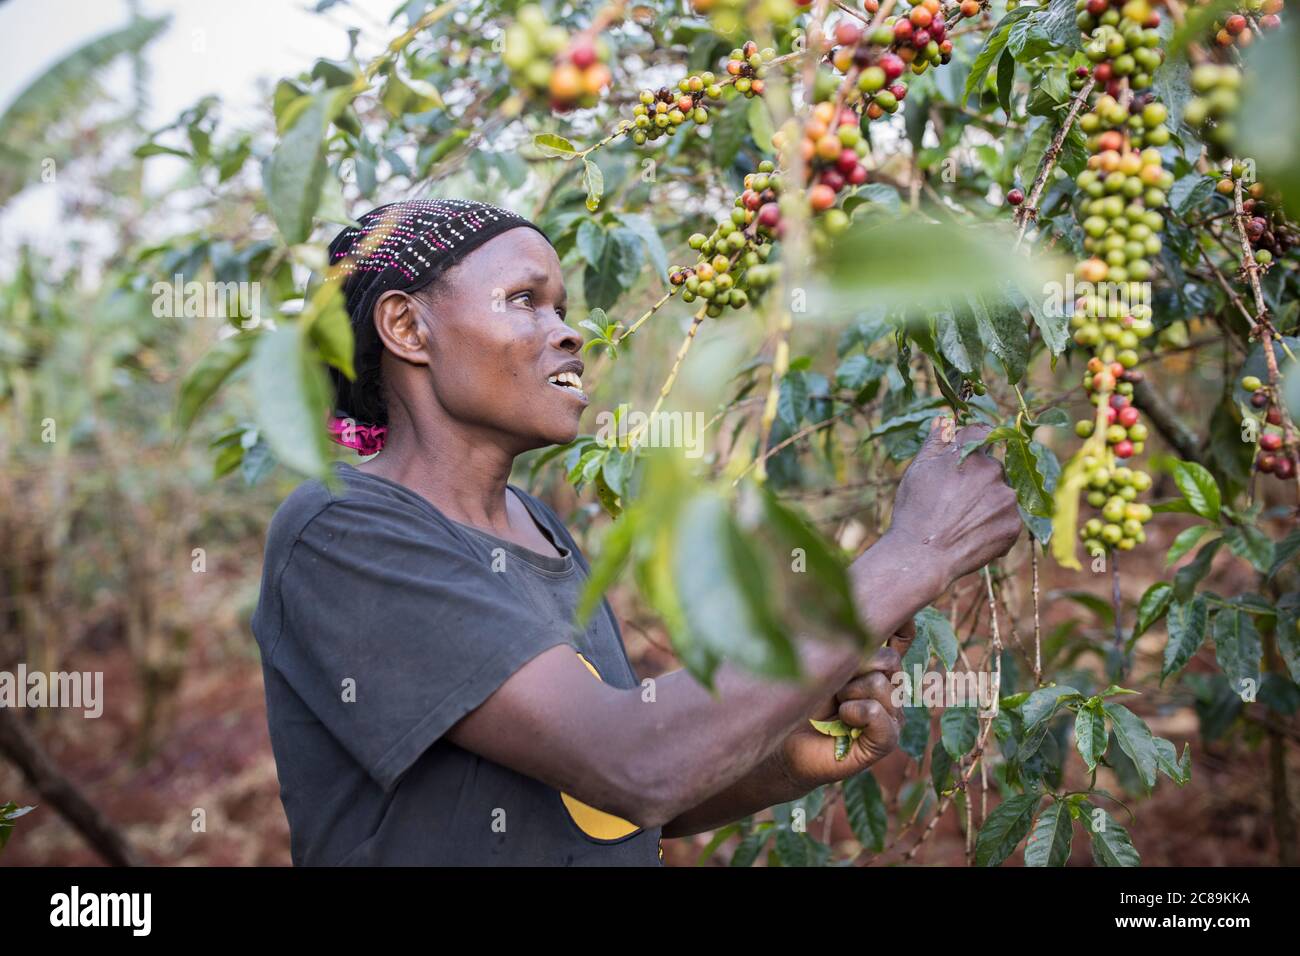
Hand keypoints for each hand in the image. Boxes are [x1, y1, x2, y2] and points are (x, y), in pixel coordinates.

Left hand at [776, 627, 914, 788]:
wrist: (786, 744)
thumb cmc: (801, 700)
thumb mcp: (824, 665)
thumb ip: (847, 645)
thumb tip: (860, 623)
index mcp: (879, 667)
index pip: (903, 637)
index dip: (902, 625)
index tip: (896, 617)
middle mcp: (892, 689)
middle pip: (888, 659)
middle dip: (854, 666)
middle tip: (833, 685)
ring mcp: (893, 716)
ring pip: (880, 684)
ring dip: (848, 692)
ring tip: (835, 707)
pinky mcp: (885, 741)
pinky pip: (878, 713)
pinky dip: (856, 712)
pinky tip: (842, 720)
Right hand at [885, 417, 1021, 587]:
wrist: (922, 556)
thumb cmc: (914, 511)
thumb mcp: (918, 470)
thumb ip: (936, 441)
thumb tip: (945, 419)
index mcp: (970, 452)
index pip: (980, 433)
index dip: (971, 444)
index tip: (963, 459)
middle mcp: (993, 471)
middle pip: (992, 467)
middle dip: (977, 479)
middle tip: (954, 500)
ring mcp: (1006, 500)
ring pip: (1001, 494)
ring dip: (987, 503)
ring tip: (962, 521)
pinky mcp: (1013, 526)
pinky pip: (1006, 520)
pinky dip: (993, 526)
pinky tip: (971, 535)